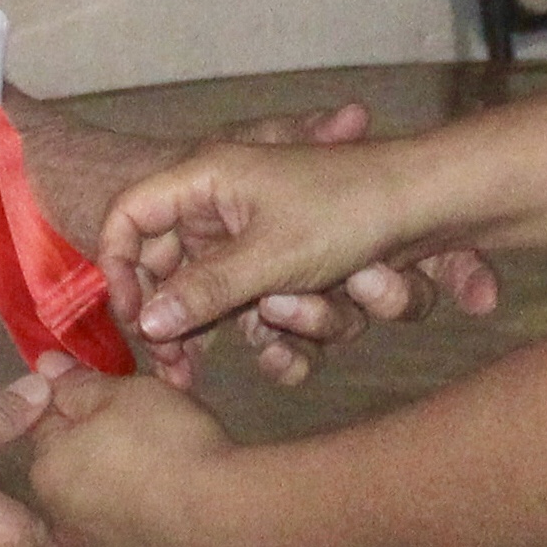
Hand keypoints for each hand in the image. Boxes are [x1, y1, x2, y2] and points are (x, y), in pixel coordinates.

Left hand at [23, 368, 245, 546]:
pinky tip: (173, 520)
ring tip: (164, 480)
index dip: (78, 405)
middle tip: (145, 436)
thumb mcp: (128, 394)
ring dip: (115, 497)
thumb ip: (81, 384)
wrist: (225, 522)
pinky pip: (127, 546)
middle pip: (69, 472)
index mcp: (48, 468)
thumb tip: (44, 367)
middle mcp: (58, 520)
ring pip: (97, 513)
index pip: (46, 423)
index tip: (113, 400)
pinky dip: (141, 532)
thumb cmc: (170, 444)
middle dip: (95, 453)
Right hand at [100, 137, 499, 383]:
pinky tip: (297, 353)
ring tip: (275, 333)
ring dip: (248, 328)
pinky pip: (267, 306)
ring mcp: (260, 234)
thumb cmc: (346, 209)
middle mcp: (227, 203)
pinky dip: (282, 333)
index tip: (130, 318)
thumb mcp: (269, 257)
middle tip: (180, 367)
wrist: (428, 203)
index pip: (131, 214)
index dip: (119, 266)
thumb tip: (146, 323)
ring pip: (228, 295)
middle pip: (175, 266)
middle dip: (184, 319)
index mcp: (208, 179)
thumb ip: (202, 291)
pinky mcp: (292, 262)